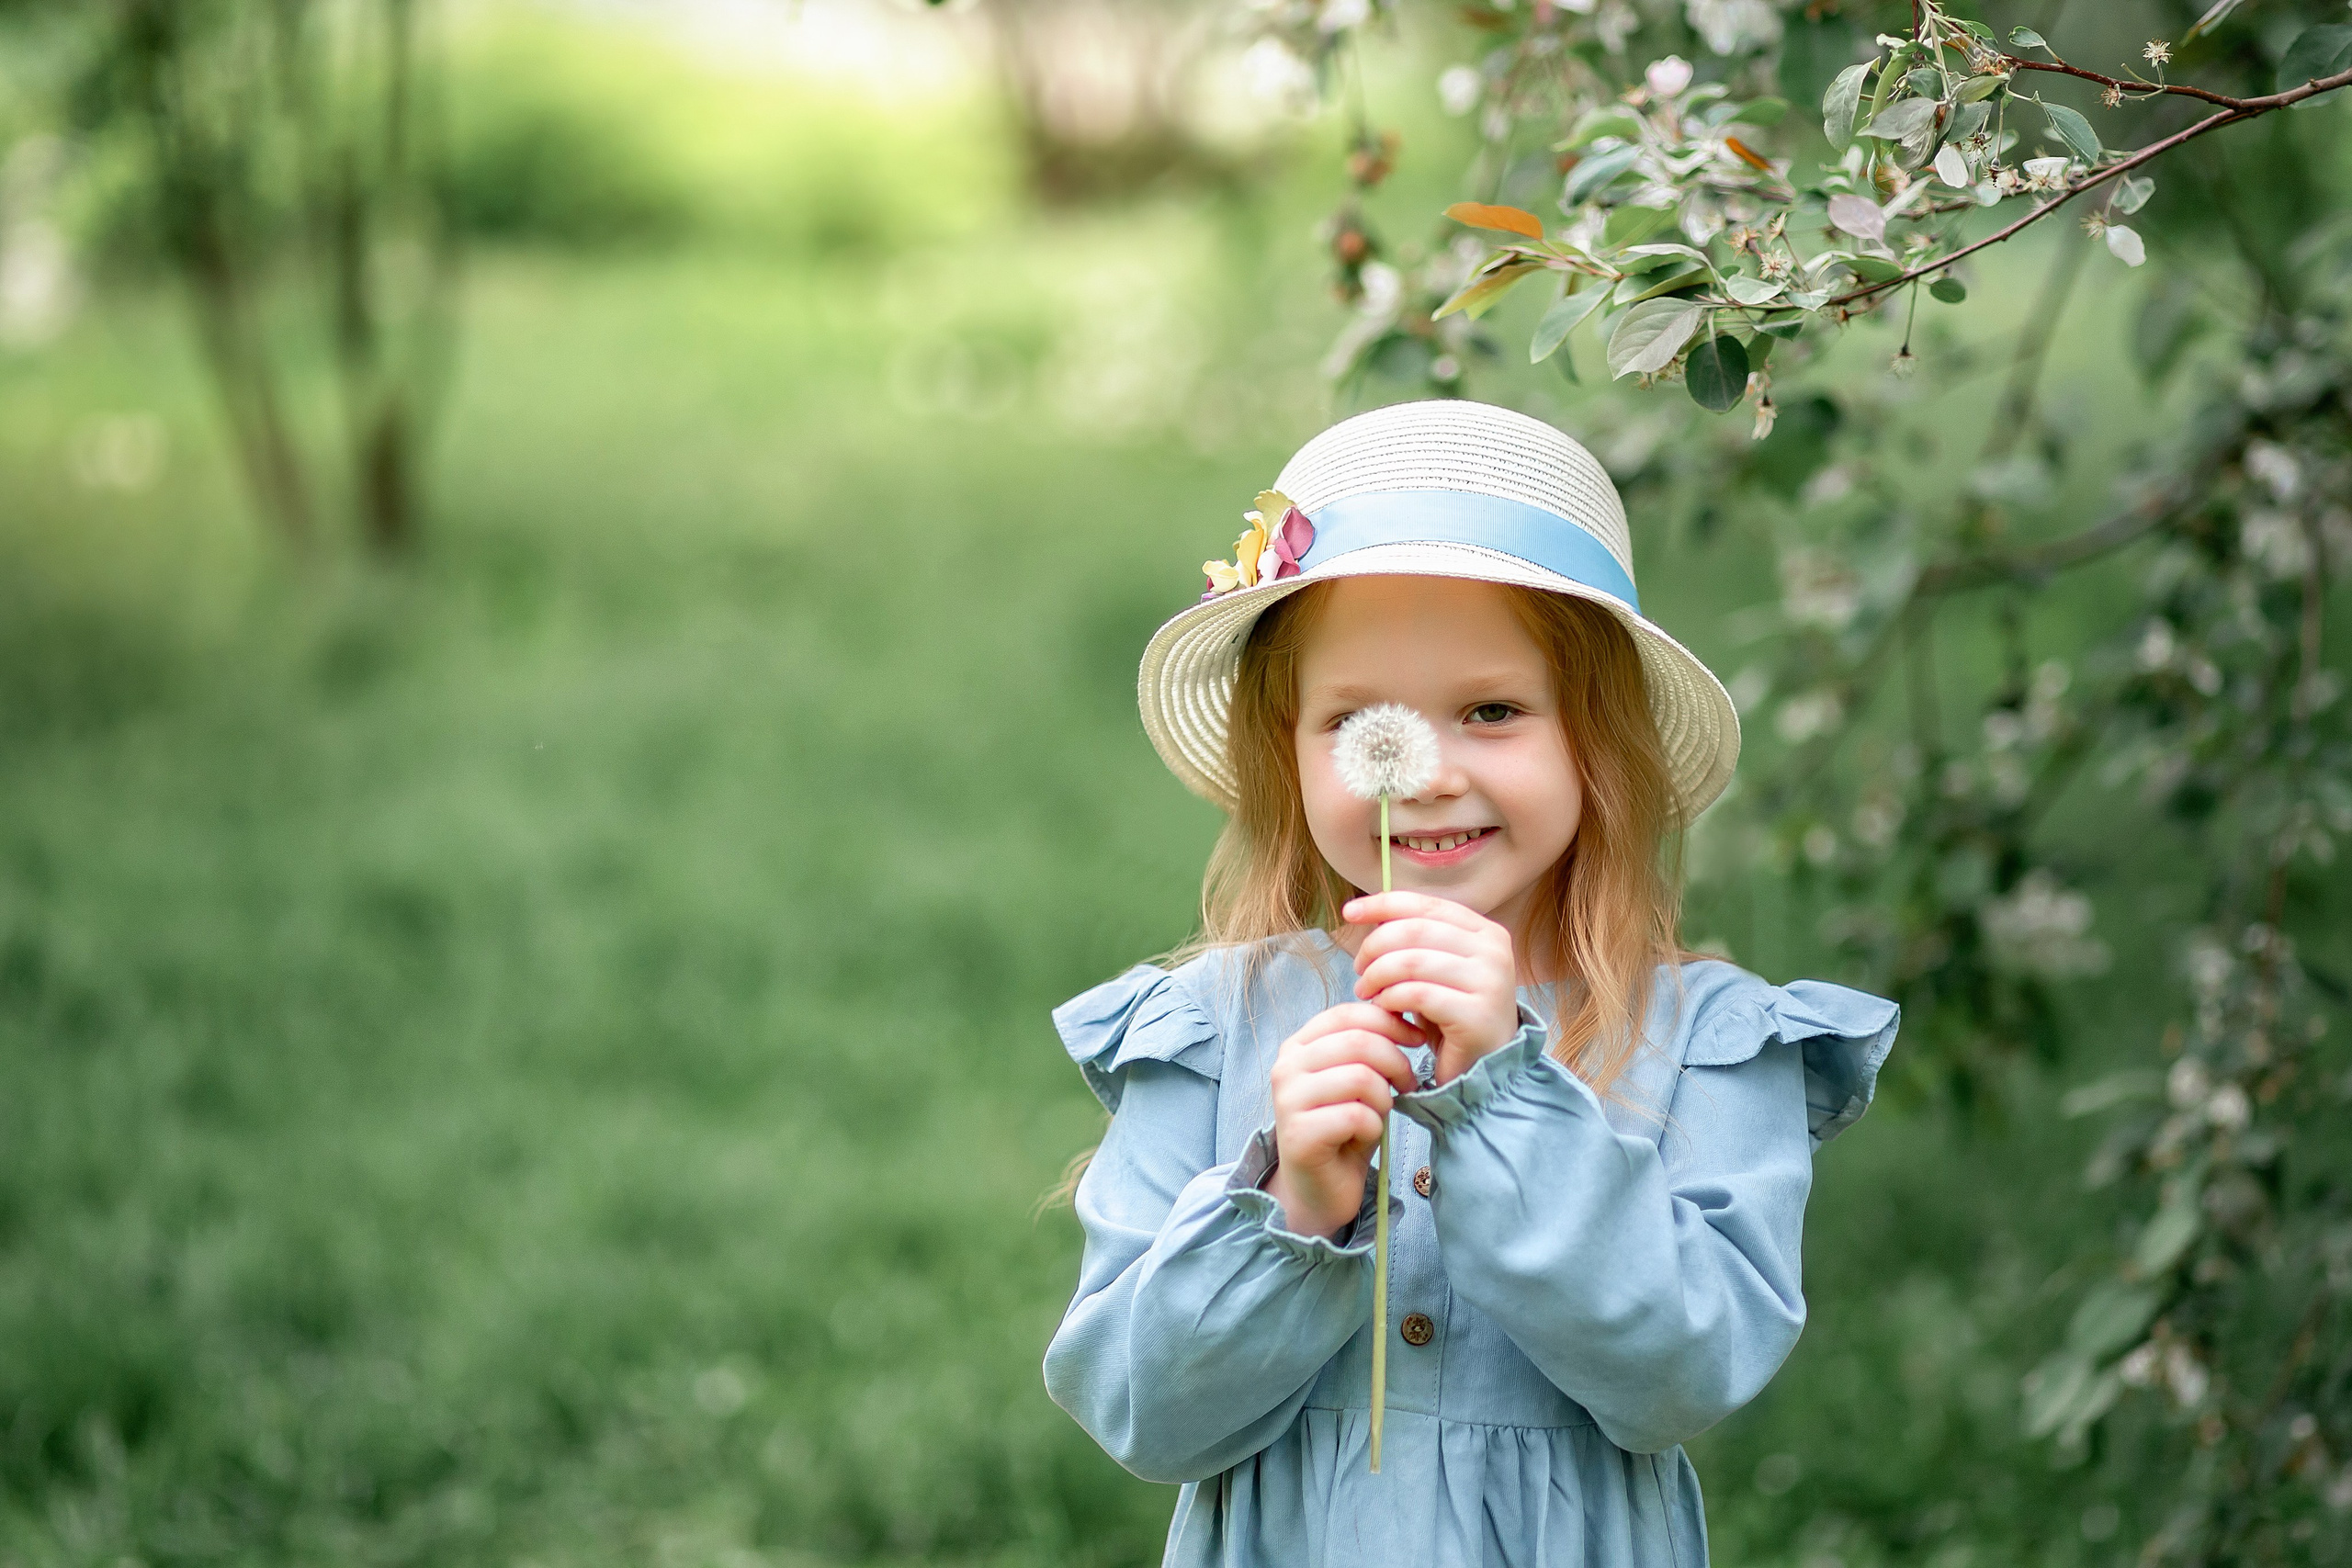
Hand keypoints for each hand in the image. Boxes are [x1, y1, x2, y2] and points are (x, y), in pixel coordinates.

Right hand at [1263, 1003, 1424, 1240]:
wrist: (1321, 1188)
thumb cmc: (1345, 1128)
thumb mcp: (1358, 1077)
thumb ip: (1368, 1045)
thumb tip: (1403, 1011)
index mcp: (1298, 1046)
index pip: (1347, 1014)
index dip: (1389, 1021)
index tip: (1417, 1038)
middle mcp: (1286, 1067)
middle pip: (1359, 1042)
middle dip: (1396, 1062)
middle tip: (1409, 1085)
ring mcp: (1288, 1100)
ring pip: (1361, 1078)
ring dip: (1385, 1098)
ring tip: (1381, 1113)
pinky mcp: (1298, 1134)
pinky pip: (1357, 1116)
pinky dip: (1374, 1126)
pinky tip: (1365, 1135)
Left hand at [1344, 891, 1520, 1087]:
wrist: (1480, 1069)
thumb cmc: (1448, 1015)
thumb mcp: (1433, 969)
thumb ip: (1413, 939)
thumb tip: (1365, 910)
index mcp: (1485, 932)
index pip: (1426, 905)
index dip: (1383, 904)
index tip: (1349, 912)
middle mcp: (1494, 952)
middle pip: (1413, 931)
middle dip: (1374, 948)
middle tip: (1359, 972)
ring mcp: (1490, 982)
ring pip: (1411, 962)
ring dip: (1377, 976)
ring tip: (1366, 993)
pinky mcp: (1477, 1015)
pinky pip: (1417, 995)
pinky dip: (1391, 999)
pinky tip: (1385, 1010)